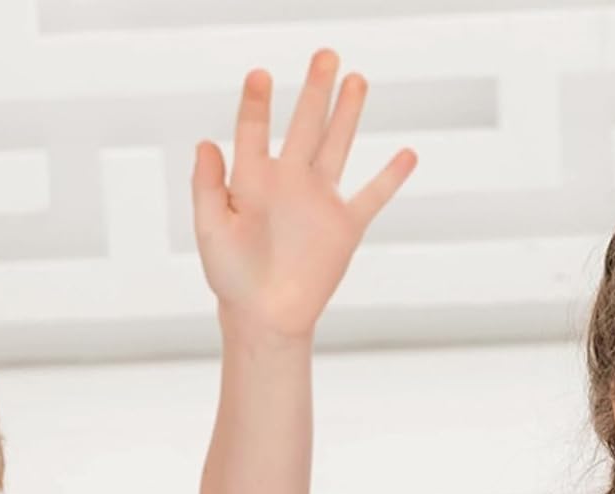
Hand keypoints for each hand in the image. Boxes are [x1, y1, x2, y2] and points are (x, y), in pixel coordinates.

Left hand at [191, 50, 415, 337]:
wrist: (266, 317)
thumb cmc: (231, 277)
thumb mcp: (210, 230)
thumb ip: (206, 187)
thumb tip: (207, 143)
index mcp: (253, 178)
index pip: (254, 129)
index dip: (256, 103)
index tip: (259, 77)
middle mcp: (289, 181)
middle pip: (304, 125)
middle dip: (315, 91)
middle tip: (325, 55)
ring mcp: (319, 201)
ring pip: (337, 147)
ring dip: (348, 114)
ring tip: (356, 79)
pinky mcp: (345, 227)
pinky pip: (373, 197)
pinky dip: (390, 177)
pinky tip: (407, 153)